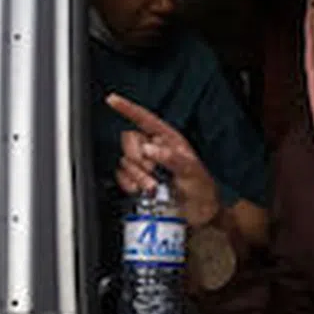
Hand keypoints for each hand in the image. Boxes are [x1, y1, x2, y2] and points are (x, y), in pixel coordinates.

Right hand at [108, 93, 221, 226]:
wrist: (200, 213)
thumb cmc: (202, 189)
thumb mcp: (191, 171)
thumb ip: (171, 158)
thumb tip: (149, 149)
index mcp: (169, 140)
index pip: (145, 119)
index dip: (128, 109)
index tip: (112, 100)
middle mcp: (155, 149)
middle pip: (130, 140)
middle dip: (138, 158)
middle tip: (153, 172)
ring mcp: (145, 166)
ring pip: (126, 161)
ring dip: (138, 175)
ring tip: (154, 187)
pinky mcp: (138, 181)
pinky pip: (122, 176)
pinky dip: (129, 184)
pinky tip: (141, 191)